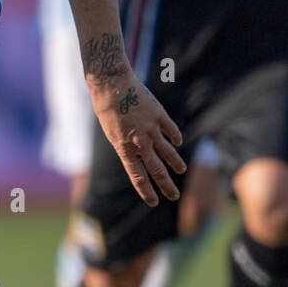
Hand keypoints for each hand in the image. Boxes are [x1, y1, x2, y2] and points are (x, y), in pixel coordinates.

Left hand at [89, 67, 185, 206]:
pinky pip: (171, 130)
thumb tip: (139, 155)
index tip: (153, 202)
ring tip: (181, 170)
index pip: (137, 176)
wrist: (111, 84)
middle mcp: (139, 142)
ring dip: (175, 163)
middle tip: (174, 196)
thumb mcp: (112, 132)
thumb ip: (126, 145)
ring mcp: (151, 129)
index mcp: (124, 148)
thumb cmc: (106, 108)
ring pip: (168, 152)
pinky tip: (178, 142)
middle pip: (156, 169)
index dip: (146, 191)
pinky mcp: (159, 115)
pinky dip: (176, 138)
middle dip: (166, 185)